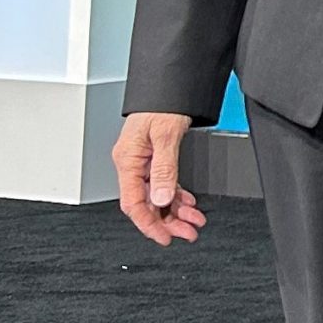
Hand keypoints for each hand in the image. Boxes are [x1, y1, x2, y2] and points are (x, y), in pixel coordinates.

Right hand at [112, 112, 206, 245]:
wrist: (169, 84)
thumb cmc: (162, 104)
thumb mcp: (166, 136)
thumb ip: (164, 169)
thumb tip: (162, 199)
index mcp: (127, 160)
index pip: (133, 203)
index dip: (148, 224)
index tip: (164, 237)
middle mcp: (132, 163)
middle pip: (147, 203)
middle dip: (168, 221)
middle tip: (189, 233)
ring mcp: (143, 161)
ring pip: (157, 196)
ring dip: (176, 210)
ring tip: (195, 221)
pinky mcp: (154, 157)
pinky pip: (164, 183)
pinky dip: (177, 195)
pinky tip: (188, 202)